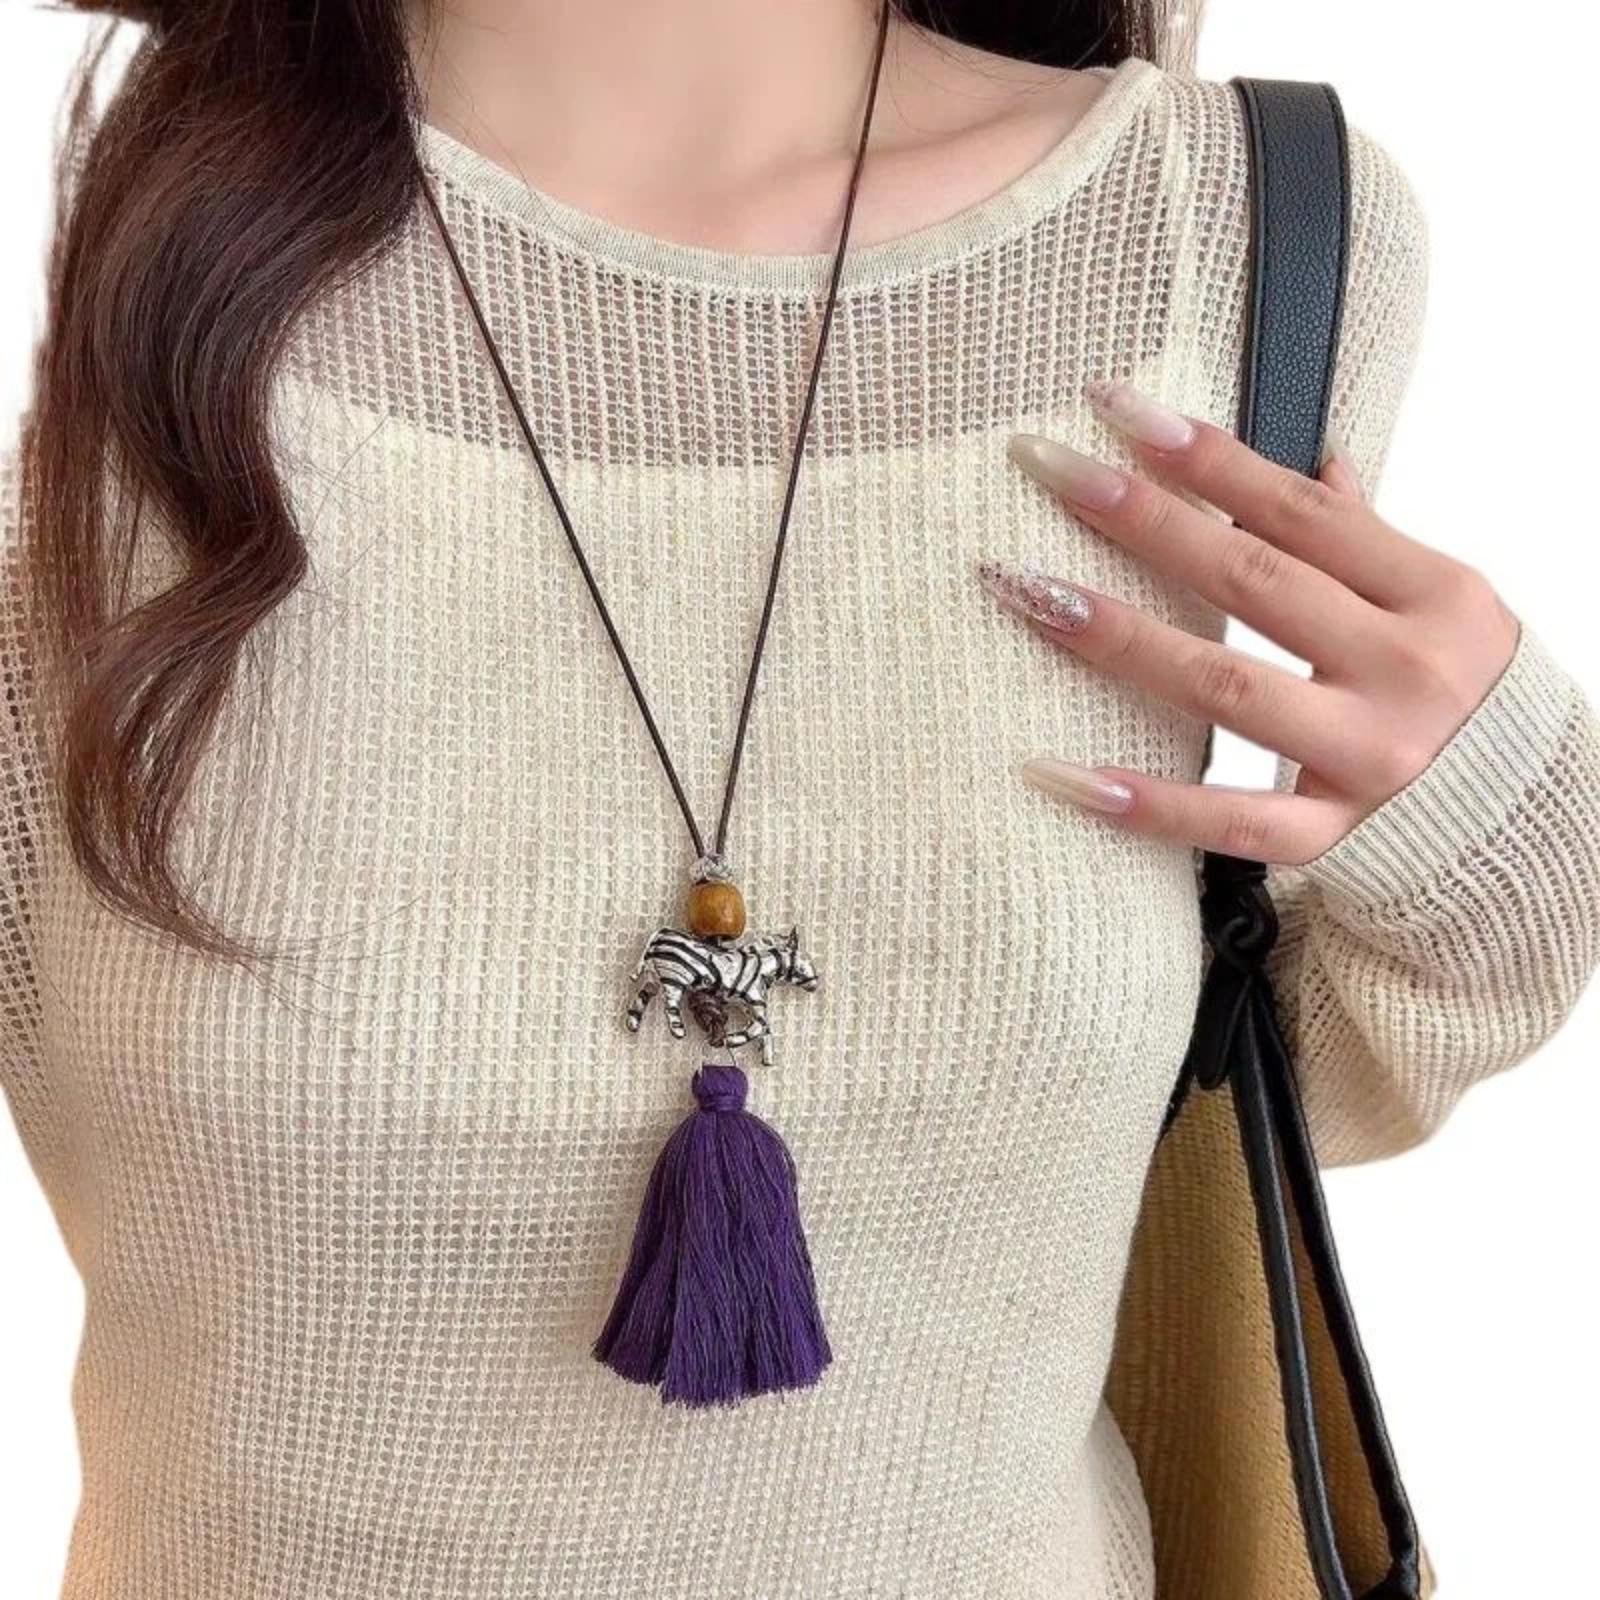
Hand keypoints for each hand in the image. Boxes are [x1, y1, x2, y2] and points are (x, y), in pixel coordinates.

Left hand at [979, 379, 1520, 864]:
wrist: (1530, 818)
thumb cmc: (1469, 691)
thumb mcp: (1443, 601)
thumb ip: (1369, 540)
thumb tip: (1318, 463)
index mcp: (1434, 593)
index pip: (1298, 511)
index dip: (1205, 456)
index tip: (1117, 410)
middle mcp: (1404, 668)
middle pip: (1250, 580)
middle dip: (1142, 518)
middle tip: (1048, 470)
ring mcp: (1371, 756)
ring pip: (1225, 686)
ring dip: (1118, 635)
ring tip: (1029, 592)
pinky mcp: (1337, 836)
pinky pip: (1229, 821)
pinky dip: (1144, 802)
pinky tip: (1058, 772)